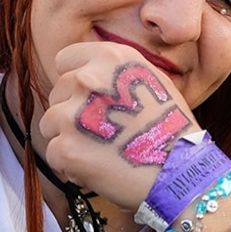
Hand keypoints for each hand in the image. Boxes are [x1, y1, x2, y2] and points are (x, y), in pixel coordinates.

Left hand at [35, 40, 199, 216]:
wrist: (180, 173)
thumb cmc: (171, 130)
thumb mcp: (151, 79)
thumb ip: (116, 72)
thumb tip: (88, 74)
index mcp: (109, 58)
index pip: (65, 60)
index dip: (76, 82)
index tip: (88, 99)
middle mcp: (87, 79)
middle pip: (57, 93)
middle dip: (72, 113)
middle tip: (102, 132)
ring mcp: (72, 114)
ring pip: (50, 123)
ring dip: (69, 138)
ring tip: (100, 152)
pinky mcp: (65, 147)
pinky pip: (53, 153)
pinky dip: (70, 165)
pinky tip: (98, 168)